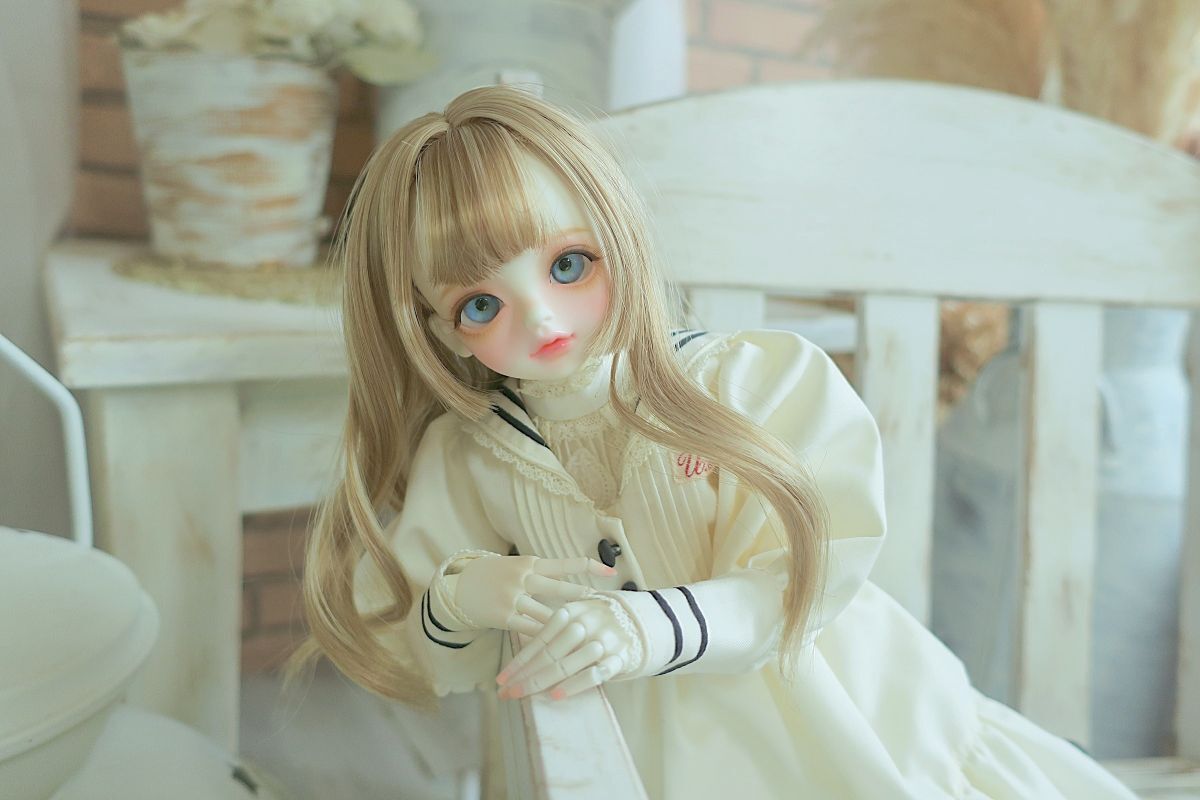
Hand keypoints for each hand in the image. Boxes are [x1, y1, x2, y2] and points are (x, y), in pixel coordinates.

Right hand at [451, 555, 615, 635]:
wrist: (457, 586)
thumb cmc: (491, 576)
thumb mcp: (515, 567)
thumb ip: (539, 574)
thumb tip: (570, 583)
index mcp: (530, 563)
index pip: (566, 564)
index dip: (591, 567)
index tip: (612, 572)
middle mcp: (524, 578)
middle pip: (562, 589)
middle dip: (584, 599)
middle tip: (604, 607)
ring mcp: (514, 598)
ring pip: (549, 614)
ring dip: (567, 626)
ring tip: (587, 634)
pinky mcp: (505, 617)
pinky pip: (531, 631)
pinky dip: (546, 639)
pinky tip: (559, 647)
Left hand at [494, 597, 639, 699]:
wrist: (643, 619)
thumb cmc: (599, 621)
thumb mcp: (577, 614)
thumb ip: (553, 629)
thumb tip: (519, 652)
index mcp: (571, 611)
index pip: (539, 640)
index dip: (519, 661)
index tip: (501, 680)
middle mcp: (586, 623)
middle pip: (549, 654)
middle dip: (525, 676)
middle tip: (506, 693)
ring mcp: (604, 640)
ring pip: (567, 663)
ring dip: (542, 681)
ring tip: (522, 694)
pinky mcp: (620, 657)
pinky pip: (594, 673)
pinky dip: (574, 685)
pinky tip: (556, 695)